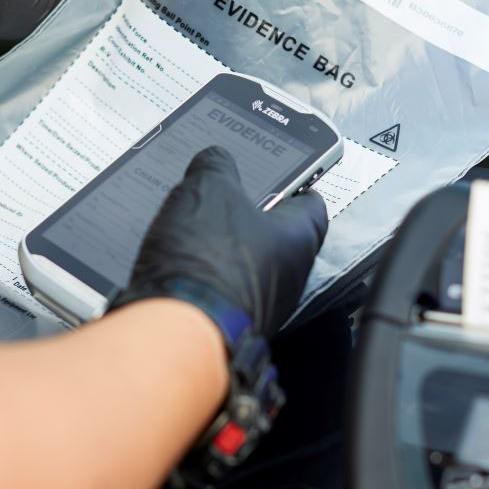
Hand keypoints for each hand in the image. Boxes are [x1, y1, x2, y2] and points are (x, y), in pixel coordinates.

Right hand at [115, 147, 328, 338]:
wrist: (176, 330)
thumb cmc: (208, 263)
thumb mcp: (209, 187)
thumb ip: (216, 164)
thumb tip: (215, 158)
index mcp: (299, 238)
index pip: (312, 202)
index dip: (297, 181)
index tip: (287, 171)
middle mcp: (288, 276)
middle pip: (276, 234)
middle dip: (250, 214)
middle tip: (224, 192)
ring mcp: (259, 304)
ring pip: (246, 263)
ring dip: (223, 246)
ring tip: (192, 224)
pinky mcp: (228, 322)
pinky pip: (221, 288)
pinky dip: (204, 273)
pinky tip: (178, 260)